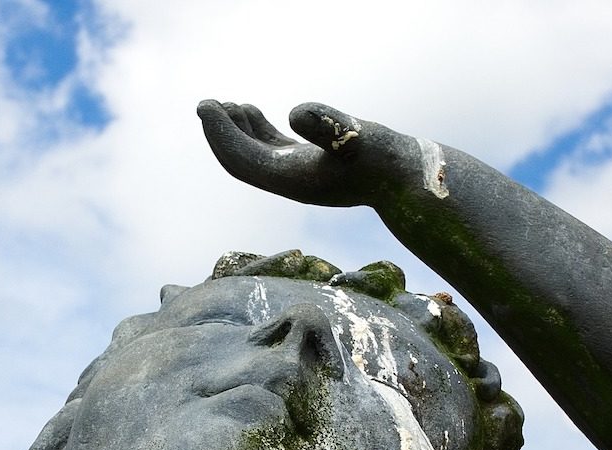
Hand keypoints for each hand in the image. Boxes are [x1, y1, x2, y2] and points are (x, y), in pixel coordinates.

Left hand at [196, 100, 414, 207]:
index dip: (221, 133)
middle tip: (205, 104)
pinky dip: (255, 132)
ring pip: (254, 156)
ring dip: (235, 132)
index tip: (206, 106)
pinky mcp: (308, 168)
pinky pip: (271, 151)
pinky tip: (250, 113)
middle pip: (241, 161)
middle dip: (220, 134)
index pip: (244, 158)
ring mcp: (298, 177)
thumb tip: (294, 112)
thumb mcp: (356, 137)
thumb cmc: (383, 159)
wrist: (405, 179)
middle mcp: (291, 183)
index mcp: (293, 180)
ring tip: (225, 104)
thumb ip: (327, 125)